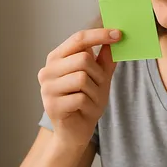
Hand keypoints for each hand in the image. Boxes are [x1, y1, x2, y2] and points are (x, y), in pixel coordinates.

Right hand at [38, 28, 120, 143]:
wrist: (75, 132)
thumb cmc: (86, 101)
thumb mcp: (99, 76)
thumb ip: (105, 58)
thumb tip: (115, 35)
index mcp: (57, 58)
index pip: (78, 39)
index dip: (99, 35)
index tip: (118, 34)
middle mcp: (47, 71)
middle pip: (83, 59)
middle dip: (98, 73)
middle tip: (99, 86)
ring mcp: (47, 89)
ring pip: (82, 78)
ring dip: (95, 91)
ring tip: (91, 100)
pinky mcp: (52, 106)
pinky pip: (81, 98)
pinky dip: (90, 105)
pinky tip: (85, 110)